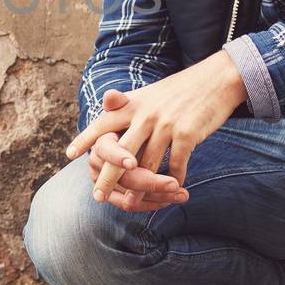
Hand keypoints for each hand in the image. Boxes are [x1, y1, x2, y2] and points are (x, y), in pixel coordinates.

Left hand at [66, 50, 248, 205]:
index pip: (102, 123)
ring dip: (141, 189)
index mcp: (133, 104)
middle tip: (97, 196)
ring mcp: (166, 125)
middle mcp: (145, 115)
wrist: (215, 80)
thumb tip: (104, 99)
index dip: (85, 138)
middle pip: (120, 153)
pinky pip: (176, 165)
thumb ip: (126, 102)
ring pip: (148, 165)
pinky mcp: (188, 135)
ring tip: (133, 204)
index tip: (69, 155)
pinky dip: (173, 180)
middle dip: (108, 178)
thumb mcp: (148, 93)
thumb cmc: (178, 90)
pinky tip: (172, 190)